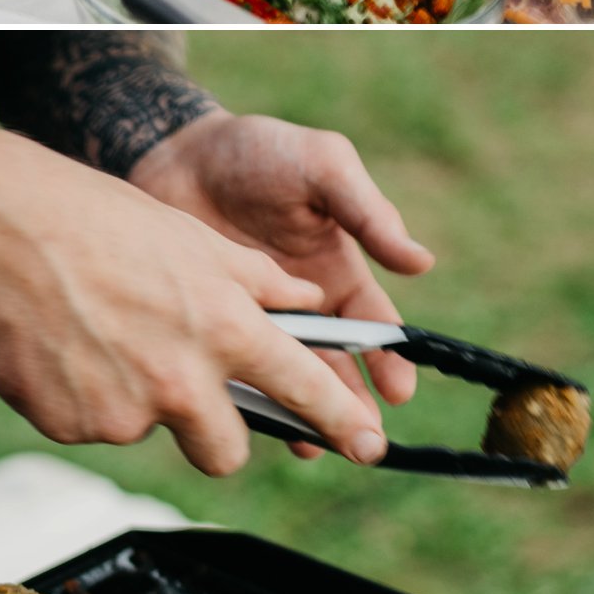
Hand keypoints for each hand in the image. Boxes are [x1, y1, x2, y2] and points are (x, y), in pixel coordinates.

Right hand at [0, 136, 393, 478]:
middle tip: (179, 390)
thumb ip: (257, 282)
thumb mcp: (193, 240)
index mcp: (225, 328)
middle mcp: (184, 380)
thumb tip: (306, 300)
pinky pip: (90, 426)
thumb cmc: (94, 222)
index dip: (342, 421)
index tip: (368, 444)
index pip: (304, 388)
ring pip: (148, 429)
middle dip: (213, 434)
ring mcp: (127, 412)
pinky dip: (79, 397)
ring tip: (95, 335)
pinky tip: (59, 346)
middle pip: (226, 451)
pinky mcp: (75, 428)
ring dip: (132, 400)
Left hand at [129, 113, 433, 424]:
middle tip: (361, 440)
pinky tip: (243, 420)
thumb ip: (368, 211)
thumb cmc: (257, 151)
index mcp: (336, 272)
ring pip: (283, 379)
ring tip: (310, 444)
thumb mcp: (322, 166)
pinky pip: (228, 371)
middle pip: (334, 368)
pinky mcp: (205, 328)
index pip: (373, 328)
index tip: (399, 391)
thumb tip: (422, 262)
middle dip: (350, 405)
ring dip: (299, 413)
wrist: (171, 149)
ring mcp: (252, 321)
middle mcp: (301, 306)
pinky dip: (239, 398)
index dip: (389, 360)